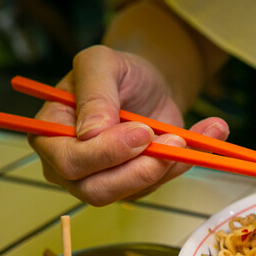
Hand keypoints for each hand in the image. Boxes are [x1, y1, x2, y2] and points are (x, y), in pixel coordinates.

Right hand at [29, 45, 228, 205]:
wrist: (149, 83)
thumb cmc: (118, 71)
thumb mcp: (102, 62)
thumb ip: (94, 92)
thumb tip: (91, 134)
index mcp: (50, 134)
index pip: (69, 161)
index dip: (106, 153)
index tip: (143, 131)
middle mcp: (68, 165)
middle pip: (97, 190)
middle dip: (139, 169)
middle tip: (173, 140)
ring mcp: (102, 179)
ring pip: (132, 192)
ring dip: (167, 167)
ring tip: (190, 135)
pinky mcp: (133, 185)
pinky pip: (158, 185)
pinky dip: (183, 164)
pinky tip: (205, 136)